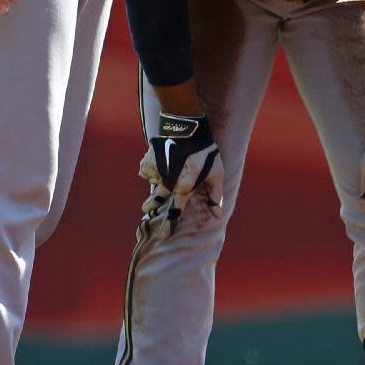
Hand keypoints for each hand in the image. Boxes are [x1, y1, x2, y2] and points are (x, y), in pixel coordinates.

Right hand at [139, 110, 223, 239]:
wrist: (187, 127)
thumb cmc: (205, 152)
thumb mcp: (216, 174)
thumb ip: (215, 196)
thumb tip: (217, 215)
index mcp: (183, 189)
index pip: (174, 213)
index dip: (168, 226)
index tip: (163, 236)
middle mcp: (167, 184)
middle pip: (156, 201)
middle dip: (151, 206)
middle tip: (147, 210)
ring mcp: (156, 172)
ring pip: (152, 184)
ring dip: (153, 186)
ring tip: (153, 188)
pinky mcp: (148, 161)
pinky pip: (147, 171)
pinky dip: (151, 170)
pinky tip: (159, 165)